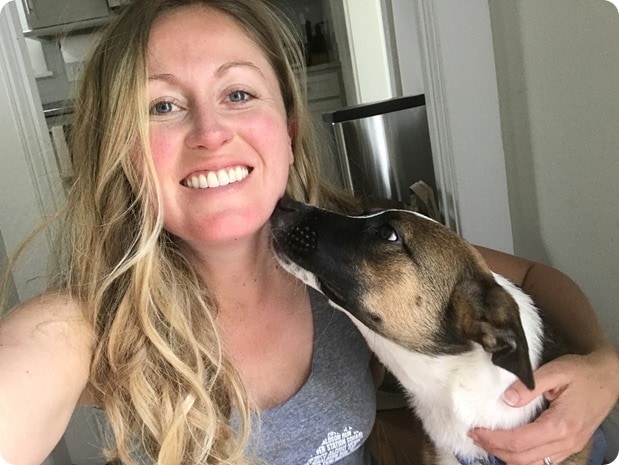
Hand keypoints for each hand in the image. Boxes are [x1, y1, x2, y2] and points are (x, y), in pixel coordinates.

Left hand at [469, 349, 618, 464]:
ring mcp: (570, 446)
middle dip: (495, 449)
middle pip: (523, 458)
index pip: (520, 442)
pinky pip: (544, 461)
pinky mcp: (571, 445)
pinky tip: (509, 445)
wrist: (609, 377)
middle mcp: (566, 442)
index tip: (476, 430)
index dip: (494, 439)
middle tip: (475, 435)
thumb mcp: (556, 371)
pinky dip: (523, 457)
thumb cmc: (583, 372)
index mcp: (561, 425)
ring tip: (488, 441)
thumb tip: (506, 399)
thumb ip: (529, 385)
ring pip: (533, 464)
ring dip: (507, 456)